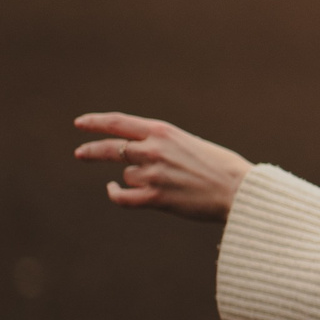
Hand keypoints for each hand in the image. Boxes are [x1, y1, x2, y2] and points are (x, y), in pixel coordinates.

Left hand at [73, 112, 251, 220]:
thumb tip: (133, 158)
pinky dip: (114, 193)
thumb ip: (162, 145)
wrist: (239, 190)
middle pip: (110, 148)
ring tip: (164, 182)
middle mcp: (154, 149)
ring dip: (136, 178)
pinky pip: (122, 197)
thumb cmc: (221, 167)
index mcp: (163, 132)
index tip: (79, 123)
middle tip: (80, 154)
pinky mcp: (155, 197)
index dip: (95, 122)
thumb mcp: (189, 143)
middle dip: (92, 151)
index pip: (118, 122)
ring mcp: (153, 174)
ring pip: (127, 175)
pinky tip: (112, 190)